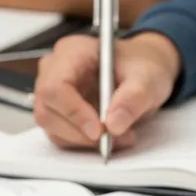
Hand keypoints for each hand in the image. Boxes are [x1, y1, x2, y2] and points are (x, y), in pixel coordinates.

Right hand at [34, 32, 181, 149]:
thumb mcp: (147, 78)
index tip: (98, 131)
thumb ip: (133, 99)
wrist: (142, 73)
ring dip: (83, 140)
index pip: (56, 86)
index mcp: (72, 51)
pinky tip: (109, 137)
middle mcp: (54, 70)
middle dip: (79, 132)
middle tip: (112, 138)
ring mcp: (53, 92)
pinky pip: (60, 135)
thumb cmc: (141, 66)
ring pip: (52, 126)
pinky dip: (84, 143)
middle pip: (47, 109)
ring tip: (118, 137)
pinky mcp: (58, 113)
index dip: (73, 112)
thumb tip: (114, 125)